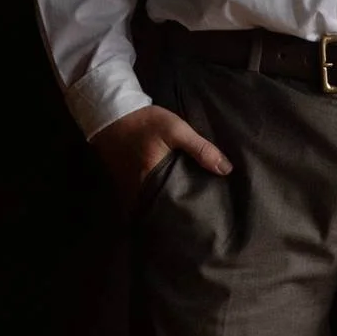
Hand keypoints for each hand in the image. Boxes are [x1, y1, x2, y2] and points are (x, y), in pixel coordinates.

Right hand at [91, 105, 231, 209]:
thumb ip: (201, 149)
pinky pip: (139, 201)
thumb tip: (226, 170)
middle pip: (158, 212)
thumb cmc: (144, 121)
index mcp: (150, 180)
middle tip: (194, 222)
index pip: (169, 209)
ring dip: (162, 211)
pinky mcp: (122, 185)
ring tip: (181, 216)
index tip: (198, 222)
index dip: (183, 218)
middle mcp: (135, 190)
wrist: (110, 113)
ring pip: (148, 208)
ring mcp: (126, 190)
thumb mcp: (176, 130)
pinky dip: (151, 202)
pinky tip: (163, 201)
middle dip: (174, 218)